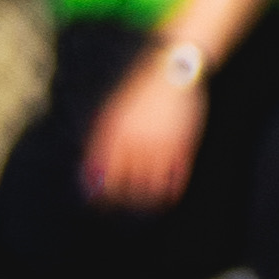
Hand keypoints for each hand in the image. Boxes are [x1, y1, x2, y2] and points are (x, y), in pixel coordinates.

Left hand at [79, 47, 205, 210]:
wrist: (174, 68)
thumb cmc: (143, 87)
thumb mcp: (116, 108)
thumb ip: (106, 134)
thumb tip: (95, 162)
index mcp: (114, 131)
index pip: (101, 169)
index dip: (98, 188)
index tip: (97, 200)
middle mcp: (135, 141)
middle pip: (124, 180)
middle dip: (120, 199)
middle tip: (120, 210)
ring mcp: (160, 143)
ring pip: (150, 182)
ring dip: (146, 198)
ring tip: (145, 207)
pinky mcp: (182, 143)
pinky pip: (176, 174)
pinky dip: (173, 188)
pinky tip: (170, 197)